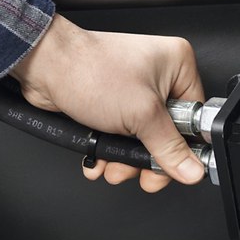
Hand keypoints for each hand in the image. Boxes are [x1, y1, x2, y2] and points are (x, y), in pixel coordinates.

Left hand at [11, 14, 205, 191]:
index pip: (195, 117)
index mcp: (179, 65)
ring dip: (126, 159)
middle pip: (169, 132)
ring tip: (113, 166)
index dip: (185, 146)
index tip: (176, 167)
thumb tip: (192, 169)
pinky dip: (112, 149)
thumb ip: (170, 148)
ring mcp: (137, 89)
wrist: (44, 66)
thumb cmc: (89, 70)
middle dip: (149, 158)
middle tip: (142, 173)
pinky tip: (101, 158)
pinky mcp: (116, 102)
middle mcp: (161, 75)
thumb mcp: (141, 116)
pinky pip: (124, 134)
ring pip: (144, 137)